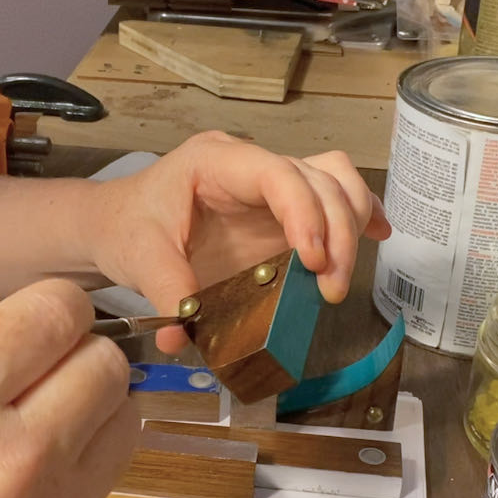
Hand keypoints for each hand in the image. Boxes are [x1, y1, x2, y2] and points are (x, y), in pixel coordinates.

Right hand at [0, 284, 137, 497]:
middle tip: (34, 371)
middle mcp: (12, 464)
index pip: (60, 312)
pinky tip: (7, 493)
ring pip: (123, 424)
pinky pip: (96, 490)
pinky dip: (68, 476)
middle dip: (76, 354)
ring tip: (29, 426)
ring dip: (88, 410)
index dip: (50, 306)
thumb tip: (4, 314)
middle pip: (109, 365)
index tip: (35, 321)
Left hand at [89, 132, 390, 352]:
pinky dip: (359, 212)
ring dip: (351, 226)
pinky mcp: (283, 207)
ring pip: (335, 181)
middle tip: (328, 289)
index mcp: (216, 161)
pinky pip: (334, 193)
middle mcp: (252, 164)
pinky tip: (377, 233)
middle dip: (335, 233)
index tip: (311, 260)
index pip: (277, 173)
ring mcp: (272, 184)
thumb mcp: (139, 256)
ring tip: (338, 278)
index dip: (304, 212)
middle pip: (318, 179)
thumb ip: (165, 293)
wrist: (120, 221)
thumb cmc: (130, 226)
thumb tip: (182, 336)